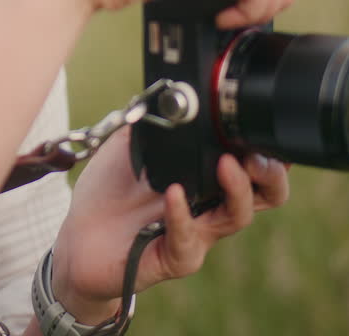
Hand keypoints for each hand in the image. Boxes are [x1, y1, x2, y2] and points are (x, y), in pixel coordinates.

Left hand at [48, 129, 289, 323]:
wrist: (77, 238)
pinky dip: (182, 215)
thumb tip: (166, 91)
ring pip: (238, 216)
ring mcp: (198, 234)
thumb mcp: (128, 144)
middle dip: (270, 173)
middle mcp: (211, 206)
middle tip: (254, 154)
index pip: (255, 165)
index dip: (270, 150)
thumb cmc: (110, 193)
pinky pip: (189, 240)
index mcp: (208, 177)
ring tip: (225, 164)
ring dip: (237, 188)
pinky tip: (174, 193)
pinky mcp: (176, 258)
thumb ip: (151, 121)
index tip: (261, 124)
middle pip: (268, 194)